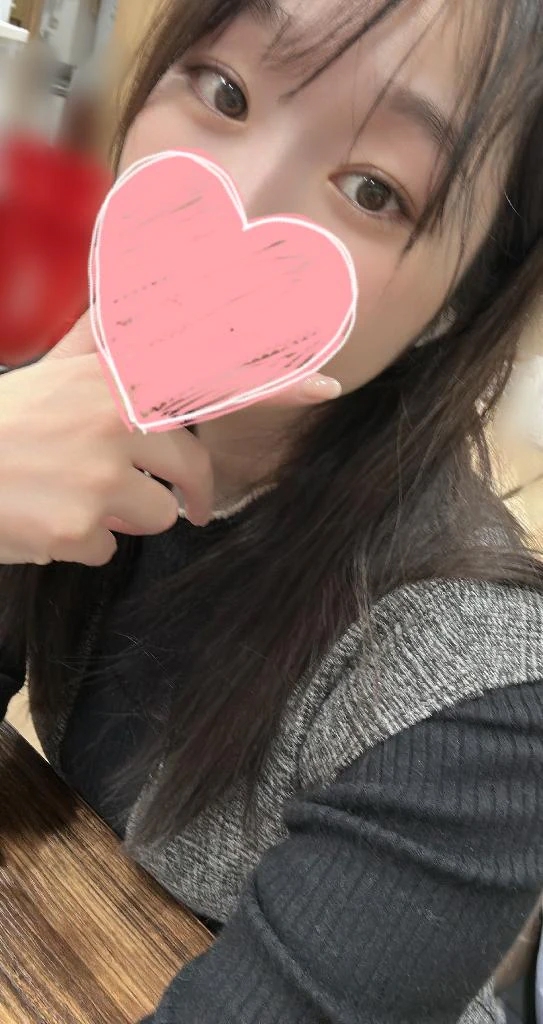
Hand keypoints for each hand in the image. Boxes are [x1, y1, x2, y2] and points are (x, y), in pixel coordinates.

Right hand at [0, 315, 340, 565]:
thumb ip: (106, 342)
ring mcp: (101, 475)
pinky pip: (113, 549)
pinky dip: (85, 544)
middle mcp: (116, 420)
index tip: (328, 385)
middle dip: (185, 494)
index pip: (211, 379)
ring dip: (123, 518)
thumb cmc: (4, 421)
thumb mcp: (57, 371)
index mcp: (115, 380)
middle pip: (190, 472)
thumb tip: (133, 281)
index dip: (275, 383)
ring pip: (158, 517)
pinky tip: (46, 522)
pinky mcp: (83, 526)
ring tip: (70, 498)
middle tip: (175, 505)